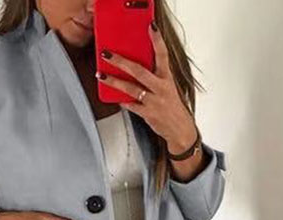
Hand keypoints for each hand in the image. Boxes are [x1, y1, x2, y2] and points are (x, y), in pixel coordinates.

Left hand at [95, 21, 197, 154]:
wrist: (180, 129)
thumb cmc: (172, 107)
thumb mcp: (168, 87)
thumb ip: (155, 76)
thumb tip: (135, 66)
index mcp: (167, 78)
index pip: (163, 55)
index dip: (157, 40)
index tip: (151, 27)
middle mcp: (161, 88)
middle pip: (139, 71)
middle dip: (121, 61)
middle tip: (107, 54)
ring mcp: (154, 101)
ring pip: (131, 88)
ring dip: (113, 81)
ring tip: (101, 75)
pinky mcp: (148, 114)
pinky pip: (131, 105)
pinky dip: (122, 100)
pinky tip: (114, 95)